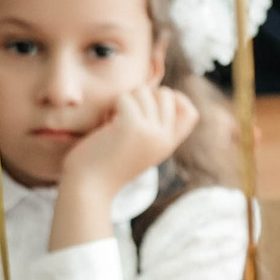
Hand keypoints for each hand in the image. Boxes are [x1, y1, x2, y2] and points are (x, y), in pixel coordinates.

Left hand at [60, 86, 198, 195]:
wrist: (89, 187)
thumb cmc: (106, 165)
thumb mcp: (138, 148)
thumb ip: (152, 128)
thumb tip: (156, 94)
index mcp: (168, 145)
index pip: (191, 113)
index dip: (175, 100)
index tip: (152, 106)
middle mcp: (164, 139)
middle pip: (166, 95)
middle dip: (143, 96)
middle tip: (125, 115)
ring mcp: (150, 133)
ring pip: (143, 91)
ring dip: (124, 100)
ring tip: (112, 121)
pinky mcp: (132, 127)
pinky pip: (124, 98)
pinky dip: (111, 106)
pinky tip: (105, 124)